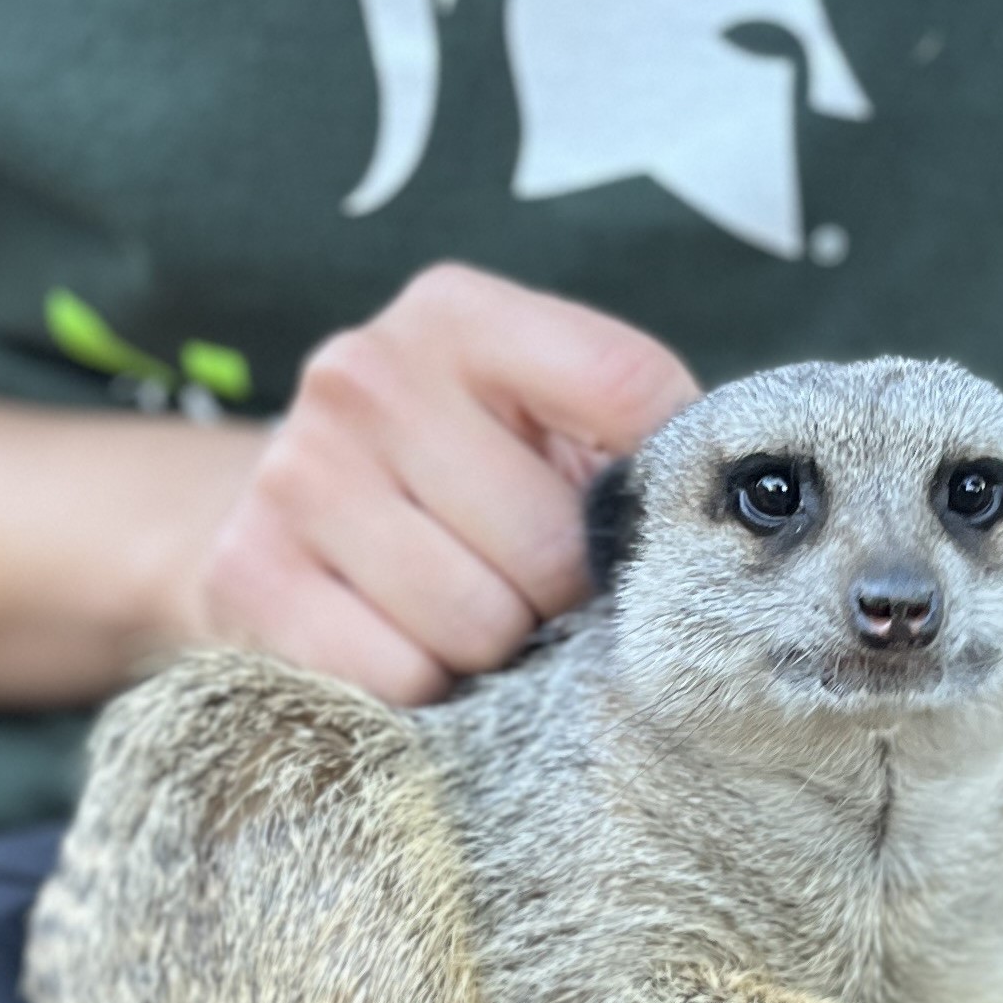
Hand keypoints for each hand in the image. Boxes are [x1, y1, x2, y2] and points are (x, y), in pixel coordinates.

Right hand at [161, 264, 697, 703]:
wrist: (291, 527)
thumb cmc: (464, 480)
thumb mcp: (552, 425)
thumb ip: (640, 441)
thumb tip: (754, 512)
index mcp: (458, 313)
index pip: (627, 391)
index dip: (656, 484)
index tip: (631, 513)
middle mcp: (364, 374)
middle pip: (555, 542)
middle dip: (562, 591)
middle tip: (529, 583)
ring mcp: (296, 474)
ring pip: (481, 624)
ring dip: (494, 648)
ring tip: (466, 609)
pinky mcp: (248, 576)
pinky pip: (401, 680)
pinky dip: (422, 689)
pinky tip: (402, 641)